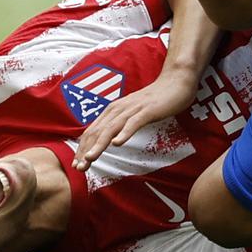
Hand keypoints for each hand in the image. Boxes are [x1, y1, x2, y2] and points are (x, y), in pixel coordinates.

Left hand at [72, 72, 196, 170]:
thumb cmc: (154, 100)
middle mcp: (118, 109)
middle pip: (97, 132)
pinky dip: (124, 133)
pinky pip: (133, 123)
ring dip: (99, 145)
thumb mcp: (132, 113)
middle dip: (86, 151)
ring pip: (111, 129)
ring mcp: (132, 109)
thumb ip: (120, 124)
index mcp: (113, 111)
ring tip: (89, 158)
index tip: (77, 166)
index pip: (92, 132)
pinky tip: (117, 144)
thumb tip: (108, 140)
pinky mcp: (147, 110)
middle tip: (78, 168)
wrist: (175, 82)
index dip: (82, 149)